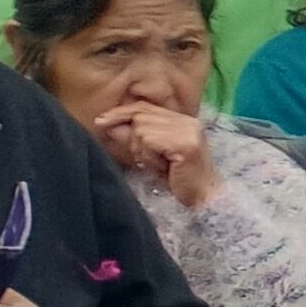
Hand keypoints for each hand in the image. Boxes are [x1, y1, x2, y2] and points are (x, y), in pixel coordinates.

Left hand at [96, 103, 218, 208]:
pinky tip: (162, 167)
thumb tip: (107, 123)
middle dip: (133, 139)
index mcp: (183, 120)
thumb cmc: (178, 180)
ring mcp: (188, 131)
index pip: (144, 107)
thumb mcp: (153, 154)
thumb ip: (135, 136)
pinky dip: (148, 156)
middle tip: (147, 160)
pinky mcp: (184, 144)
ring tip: (159, 165)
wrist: (204, 199)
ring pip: (141, 130)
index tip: (101, 121)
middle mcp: (188, 121)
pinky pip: (148, 141)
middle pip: (140, 116)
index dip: (121, 112)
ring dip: (142, 151)